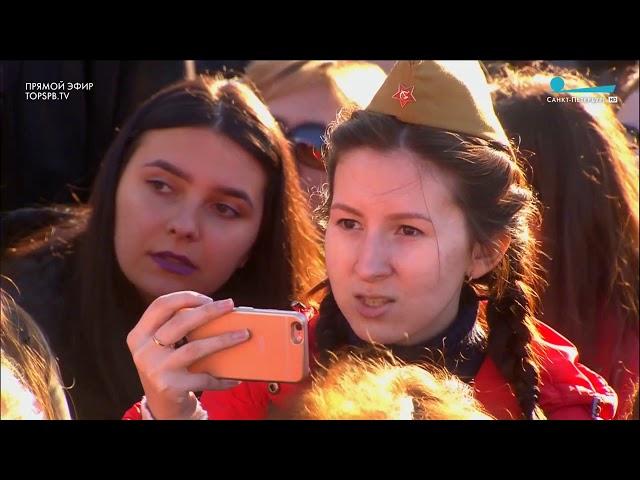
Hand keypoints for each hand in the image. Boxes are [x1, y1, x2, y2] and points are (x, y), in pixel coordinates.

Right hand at [127, 291, 249, 418]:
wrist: (161, 406)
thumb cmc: (168, 367)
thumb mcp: (161, 346)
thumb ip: (175, 327)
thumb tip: (217, 308)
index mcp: (139, 335)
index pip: (160, 305)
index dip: (185, 297)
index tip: (208, 298)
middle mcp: (143, 351)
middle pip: (180, 322)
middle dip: (209, 311)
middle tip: (230, 305)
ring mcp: (156, 370)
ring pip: (195, 348)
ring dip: (223, 340)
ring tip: (243, 334)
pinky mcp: (171, 387)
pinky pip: (204, 378)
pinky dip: (223, 378)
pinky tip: (236, 377)